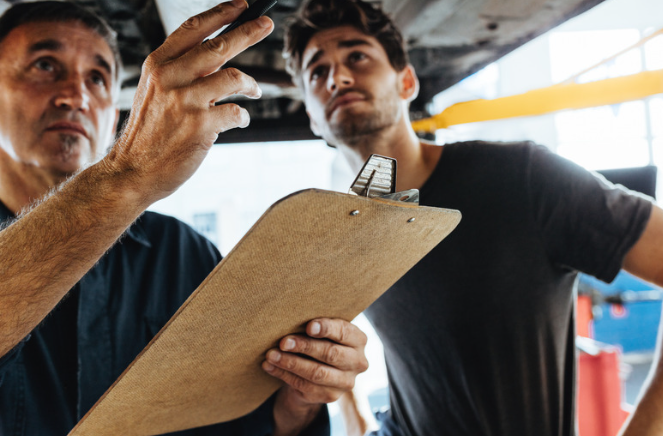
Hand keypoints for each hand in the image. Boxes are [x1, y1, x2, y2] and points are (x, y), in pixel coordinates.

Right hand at [104, 0, 272, 205]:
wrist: (132, 170)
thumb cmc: (149, 133)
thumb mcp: (155, 93)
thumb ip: (182, 73)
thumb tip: (220, 57)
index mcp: (158, 65)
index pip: (193, 28)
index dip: (220, 13)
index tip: (241, 5)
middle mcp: (170, 78)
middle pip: (220, 45)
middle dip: (249, 31)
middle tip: (267, 23)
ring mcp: (186, 101)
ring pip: (234, 77)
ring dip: (251, 85)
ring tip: (255, 91)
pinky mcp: (201, 126)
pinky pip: (236, 112)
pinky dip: (244, 116)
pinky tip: (241, 120)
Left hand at [262, 318, 368, 434]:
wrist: (320, 372)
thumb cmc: (321, 341)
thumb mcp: (325, 331)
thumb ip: (317, 326)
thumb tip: (293, 318)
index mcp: (359, 340)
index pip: (344, 333)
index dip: (327, 329)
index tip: (309, 326)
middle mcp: (357, 362)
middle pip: (330, 354)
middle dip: (304, 347)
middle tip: (283, 342)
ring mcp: (345, 382)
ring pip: (316, 373)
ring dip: (291, 363)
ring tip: (271, 355)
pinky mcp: (330, 396)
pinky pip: (304, 385)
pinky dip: (284, 374)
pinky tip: (270, 366)